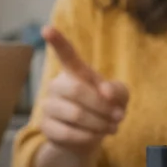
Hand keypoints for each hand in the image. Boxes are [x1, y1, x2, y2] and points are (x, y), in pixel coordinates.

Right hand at [36, 26, 128, 157]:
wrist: (90, 137)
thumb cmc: (105, 109)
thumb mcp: (120, 97)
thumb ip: (117, 90)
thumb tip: (104, 93)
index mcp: (74, 72)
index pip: (65, 54)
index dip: (57, 41)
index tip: (46, 29)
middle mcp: (57, 85)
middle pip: (77, 91)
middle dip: (102, 106)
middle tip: (120, 117)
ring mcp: (48, 106)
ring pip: (75, 115)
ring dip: (100, 124)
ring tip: (111, 128)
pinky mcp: (46, 127)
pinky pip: (69, 133)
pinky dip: (89, 138)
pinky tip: (95, 136)